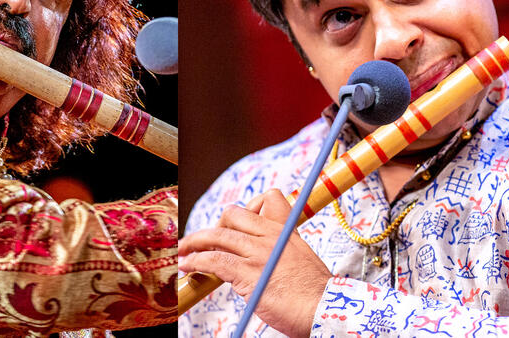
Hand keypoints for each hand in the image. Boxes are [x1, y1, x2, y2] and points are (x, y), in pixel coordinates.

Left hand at [178, 189, 331, 336]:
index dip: (244, 210)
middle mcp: (270, 236)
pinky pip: (215, 261)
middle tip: (198, 240)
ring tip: (182, 250)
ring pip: (218, 237)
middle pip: (232, 216)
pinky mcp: (249, 273)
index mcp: (285, 229)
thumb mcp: (302, 258)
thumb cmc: (315, 292)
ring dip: (194, 243)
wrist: (326, 310)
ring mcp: (259, 253)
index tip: (231, 224)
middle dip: (212, 227)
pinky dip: (197, 262)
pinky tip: (188, 265)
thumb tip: (262, 255)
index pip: (265, 200)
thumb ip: (281, 249)